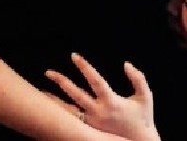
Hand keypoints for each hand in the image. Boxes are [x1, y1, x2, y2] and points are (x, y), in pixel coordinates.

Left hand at [45, 53, 160, 140]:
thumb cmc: (144, 118)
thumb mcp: (146, 96)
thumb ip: (138, 78)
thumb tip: (126, 64)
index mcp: (111, 101)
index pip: (94, 79)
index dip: (84, 66)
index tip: (74, 56)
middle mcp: (98, 112)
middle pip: (75, 94)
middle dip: (61, 81)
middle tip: (48, 72)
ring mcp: (91, 123)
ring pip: (68, 109)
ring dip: (54, 100)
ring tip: (40, 92)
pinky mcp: (89, 131)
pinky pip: (71, 120)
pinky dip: (60, 113)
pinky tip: (50, 109)